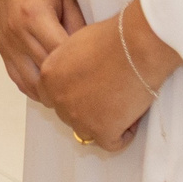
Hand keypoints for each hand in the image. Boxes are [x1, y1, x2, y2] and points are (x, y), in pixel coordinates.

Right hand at [0, 0, 84, 102]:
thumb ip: (77, 27)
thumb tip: (92, 56)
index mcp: (34, 17)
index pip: (62, 57)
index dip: (83, 72)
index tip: (102, 81)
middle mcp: (16, 33)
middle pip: (46, 75)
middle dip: (69, 87)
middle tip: (92, 97)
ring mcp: (6, 42)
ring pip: (29, 83)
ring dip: (50, 93)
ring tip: (72, 98)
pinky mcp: (1, 45)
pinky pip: (16, 77)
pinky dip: (33, 87)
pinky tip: (50, 90)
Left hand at [37, 0, 179, 150]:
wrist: (134, 45)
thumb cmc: (112, 38)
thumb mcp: (76, 44)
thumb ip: (68, 64)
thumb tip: (78, 73)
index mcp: (48, 76)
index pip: (52, 97)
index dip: (72, 95)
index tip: (87, 92)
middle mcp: (58, 98)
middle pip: (69, 115)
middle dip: (87, 109)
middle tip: (107, 97)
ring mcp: (79, 117)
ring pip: (88, 131)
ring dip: (103, 122)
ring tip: (121, 106)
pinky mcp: (102, 131)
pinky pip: (112, 143)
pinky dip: (124, 134)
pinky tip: (131, 118)